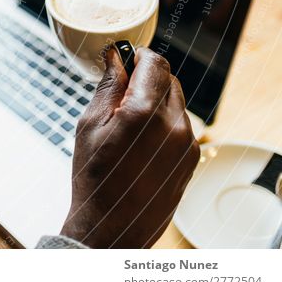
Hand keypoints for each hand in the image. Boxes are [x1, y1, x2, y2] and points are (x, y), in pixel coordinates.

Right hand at [60, 48, 199, 247]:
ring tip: (127, 120)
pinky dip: (163, 120)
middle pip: (168, 79)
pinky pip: (181, 124)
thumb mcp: (89, 125)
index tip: (124, 58)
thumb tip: (115, 57)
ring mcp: (187, 143)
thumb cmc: (94, 178)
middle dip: (146, 77)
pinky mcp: (191, 157)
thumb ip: (108, 86)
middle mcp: (174, 125)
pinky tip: (140, 140)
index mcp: (144, 112)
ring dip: (155, 98)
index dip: (137, 55)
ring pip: (176, 101)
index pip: (154, 63)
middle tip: (120, 90)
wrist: (113, 226)